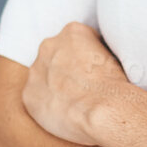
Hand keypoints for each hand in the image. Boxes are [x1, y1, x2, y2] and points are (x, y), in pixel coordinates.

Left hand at [21, 22, 127, 146]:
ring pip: (44, 77)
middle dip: (66, 69)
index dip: (88, 59)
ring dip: (54, 87)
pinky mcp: (29, 95)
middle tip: (83, 87)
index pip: (78, 41)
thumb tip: (101, 62)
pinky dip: (47, 106)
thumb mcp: (117, 56)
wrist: (104, 109)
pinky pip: (37, 99)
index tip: (95, 72)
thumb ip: (100, 53)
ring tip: (75, 103)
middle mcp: (49, 46)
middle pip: (56, 56)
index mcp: (72, 31)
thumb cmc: (117, 85)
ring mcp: (36, 70)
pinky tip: (64, 114)